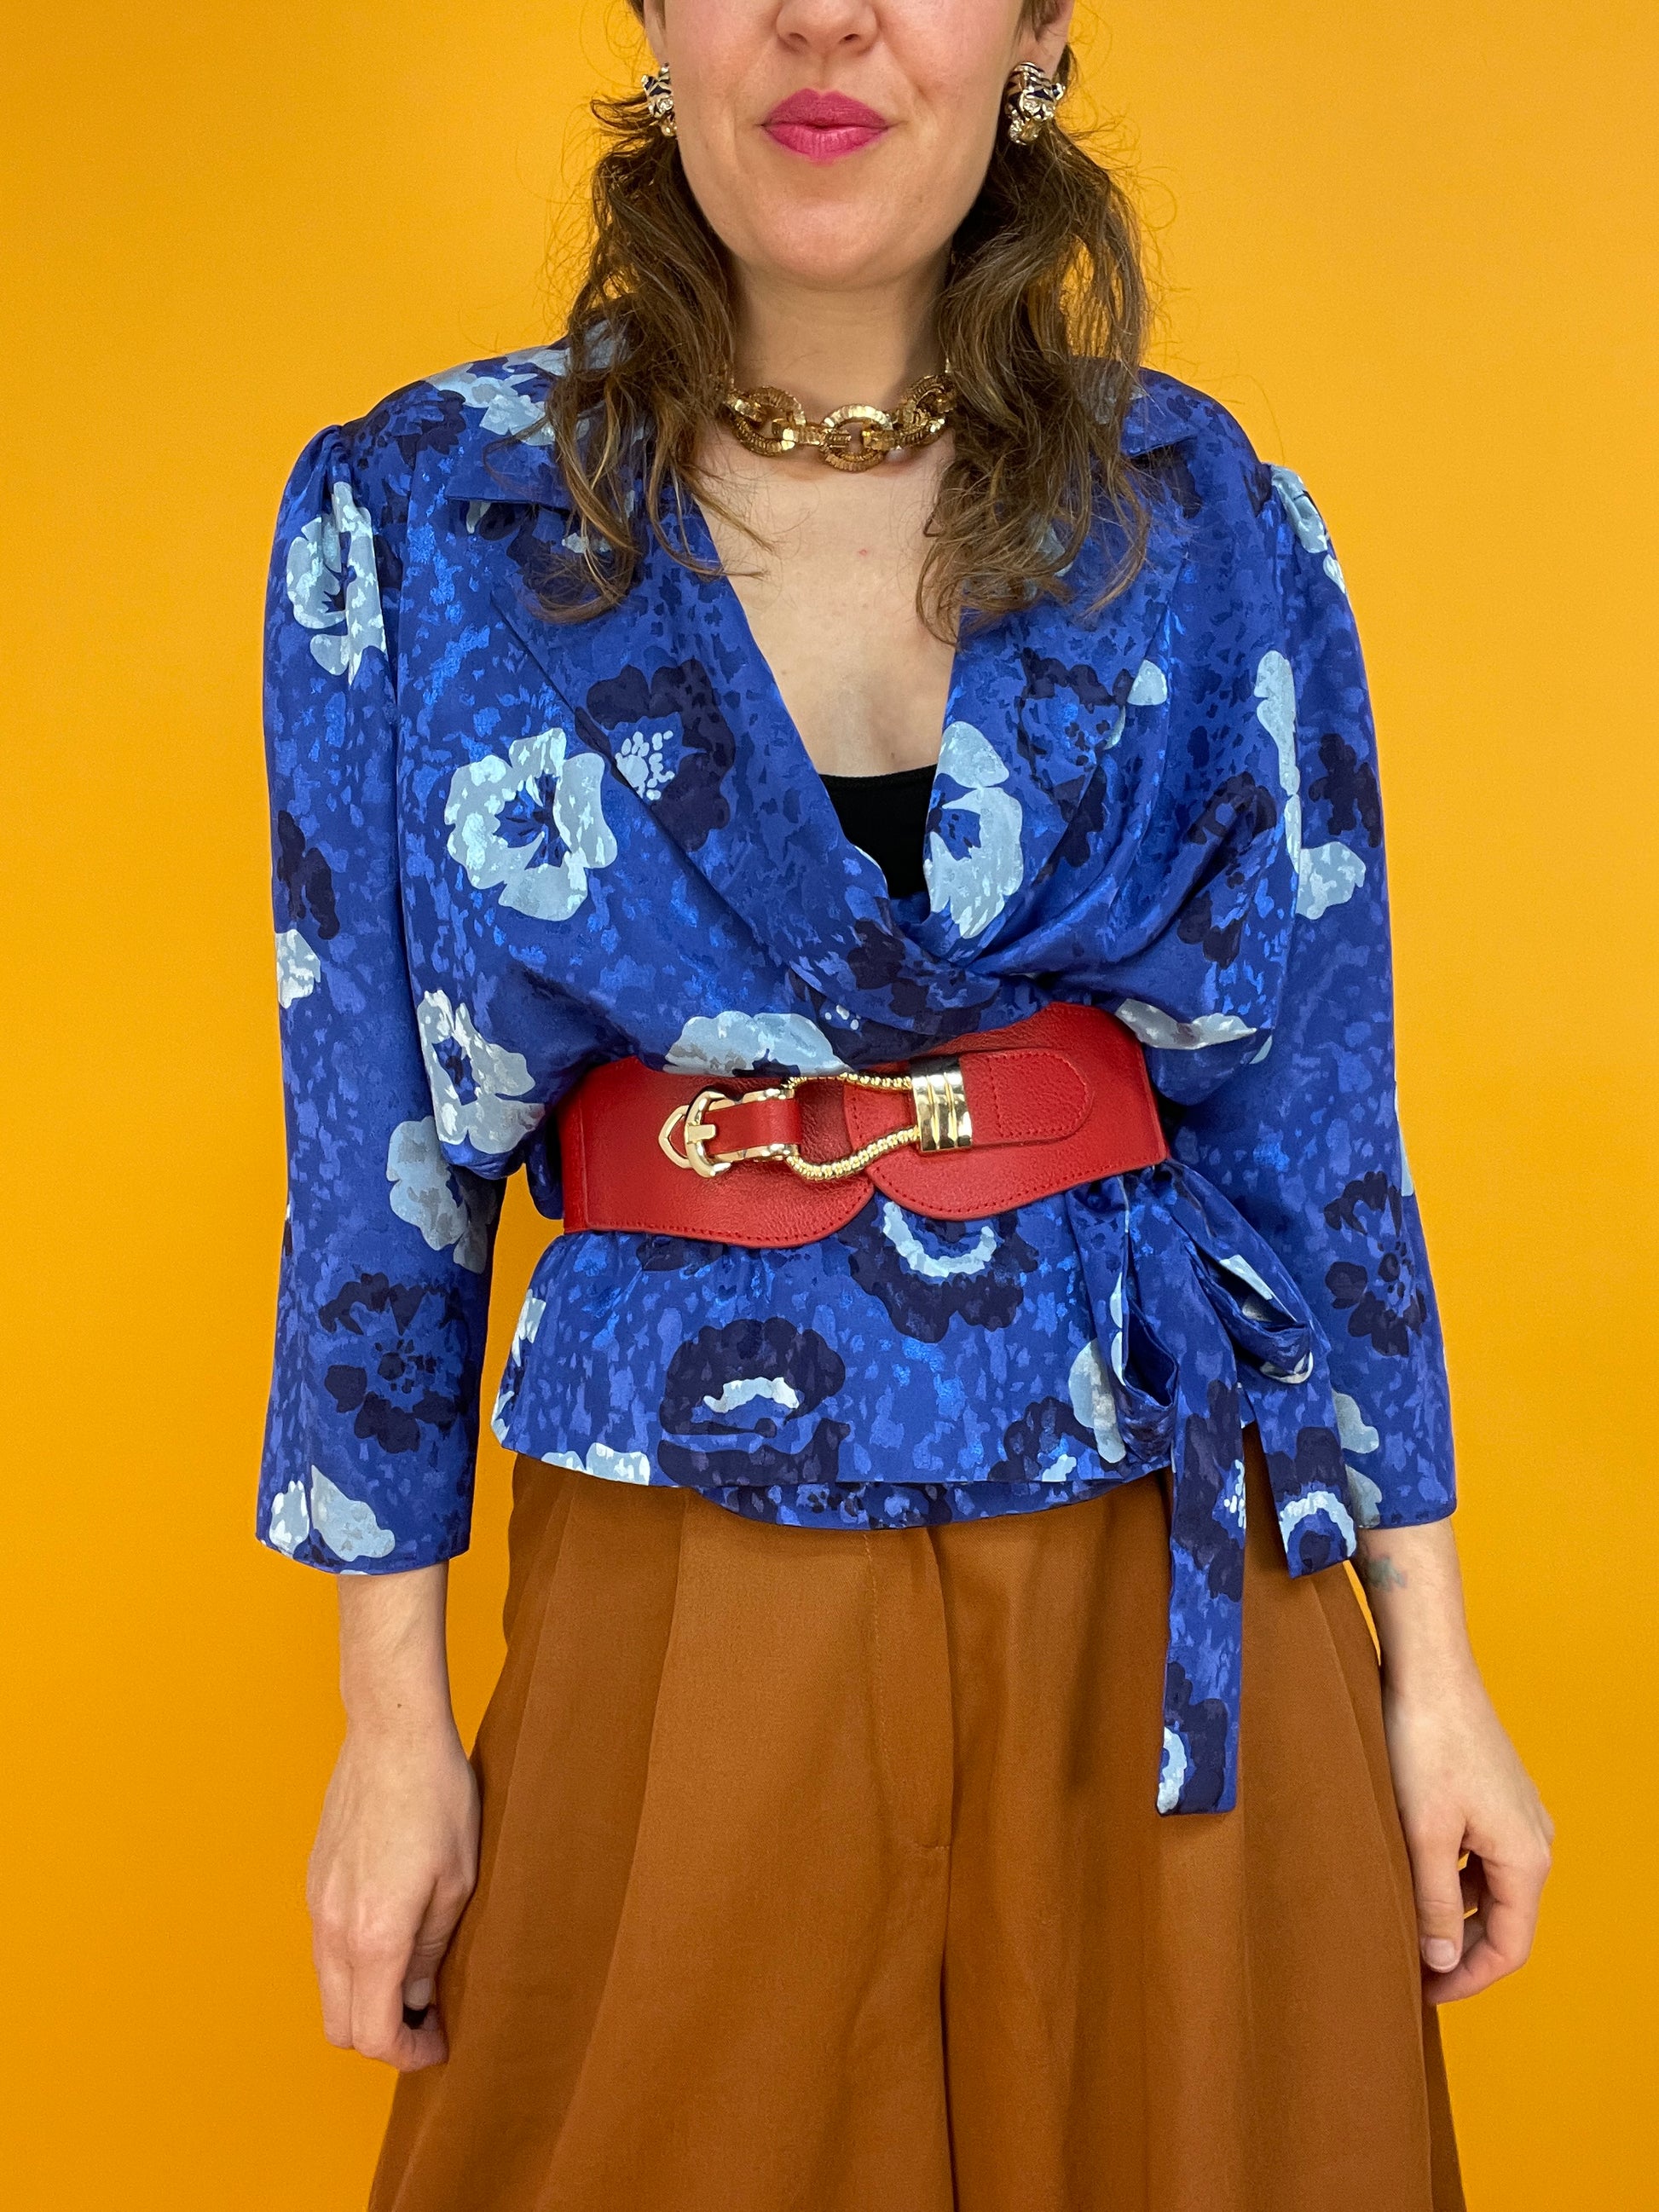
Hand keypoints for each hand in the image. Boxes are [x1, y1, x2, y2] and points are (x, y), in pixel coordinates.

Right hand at [306, 1715, 479, 2069]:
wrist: (392, 1734)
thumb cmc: (437, 1800)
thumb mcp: (457, 1882)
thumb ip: (430, 1951)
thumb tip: (414, 1999)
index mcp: (373, 1936)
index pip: (373, 2034)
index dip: (408, 2054)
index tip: (438, 2045)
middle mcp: (334, 1928)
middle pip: (339, 2025)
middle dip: (381, 2038)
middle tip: (427, 2020)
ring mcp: (317, 1903)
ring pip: (328, 1987)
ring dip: (365, 2000)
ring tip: (415, 1977)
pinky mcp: (315, 1880)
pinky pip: (325, 1947)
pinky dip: (352, 1965)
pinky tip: (392, 1936)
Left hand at [1380, 1662, 1552, 2003]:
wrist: (1429, 1668)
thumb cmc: (1425, 1744)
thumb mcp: (1424, 1833)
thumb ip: (1435, 1902)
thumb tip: (1442, 1961)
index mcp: (1526, 1857)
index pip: (1510, 1947)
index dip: (1467, 1979)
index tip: (1421, 1992)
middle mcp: (1534, 1839)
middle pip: (1504, 1921)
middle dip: (1459, 1950)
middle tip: (1407, 1967)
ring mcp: (1516, 1814)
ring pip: (1489, 1887)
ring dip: (1453, 1912)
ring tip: (1403, 1925)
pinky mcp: (1495, 1793)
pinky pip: (1480, 1855)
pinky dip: (1452, 1876)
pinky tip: (1412, 1873)